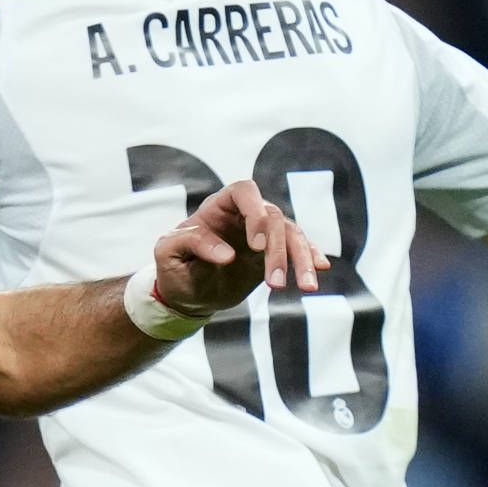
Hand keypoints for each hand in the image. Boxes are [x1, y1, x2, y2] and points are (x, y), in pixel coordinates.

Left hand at [146, 181, 317, 319]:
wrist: (188, 294)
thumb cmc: (174, 268)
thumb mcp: (168, 253)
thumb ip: (191, 243)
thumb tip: (228, 254)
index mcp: (218, 206)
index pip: (244, 191)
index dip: (254, 212)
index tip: (256, 246)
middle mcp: (244, 214)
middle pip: (273, 217)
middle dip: (277, 251)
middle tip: (274, 285)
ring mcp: (263, 233)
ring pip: (292, 234)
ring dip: (301, 259)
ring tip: (306, 288)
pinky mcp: (274, 253)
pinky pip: (298, 248)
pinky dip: (310, 257)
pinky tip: (320, 270)